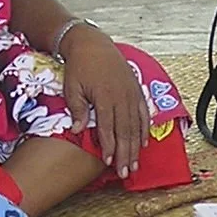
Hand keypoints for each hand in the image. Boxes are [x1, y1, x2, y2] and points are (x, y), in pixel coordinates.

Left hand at [57, 24, 150, 179]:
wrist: (92, 44)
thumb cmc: (79, 66)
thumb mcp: (72, 86)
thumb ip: (77, 109)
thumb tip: (79, 131)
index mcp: (104, 96)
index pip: (108, 127)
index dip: (109, 146)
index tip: (109, 162)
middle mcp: (121, 96)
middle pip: (125, 131)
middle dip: (126, 153)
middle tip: (126, 172)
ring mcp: (131, 94)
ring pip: (135, 125)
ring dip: (135, 147)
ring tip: (135, 164)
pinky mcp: (137, 91)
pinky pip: (143, 114)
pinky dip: (144, 130)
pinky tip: (143, 144)